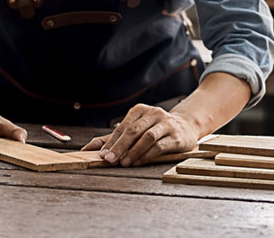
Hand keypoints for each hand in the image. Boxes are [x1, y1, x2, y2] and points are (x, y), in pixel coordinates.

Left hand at [80, 104, 198, 166]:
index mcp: (140, 110)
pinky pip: (160, 146)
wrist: (186, 127)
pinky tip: (139, 162)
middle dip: (119, 146)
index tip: (102, 155)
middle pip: (133, 131)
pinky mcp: (177, 137)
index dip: (111, 142)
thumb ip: (112, 139)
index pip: (123, 127)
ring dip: (133, 151)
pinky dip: (147, 155)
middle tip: (109, 160)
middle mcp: (154, 114)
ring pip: (147, 137)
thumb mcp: (135, 129)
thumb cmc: (155, 129)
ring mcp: (166, 124)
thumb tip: (87, 149)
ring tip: (124, 163)